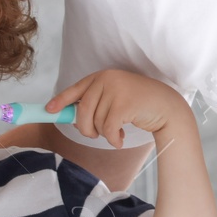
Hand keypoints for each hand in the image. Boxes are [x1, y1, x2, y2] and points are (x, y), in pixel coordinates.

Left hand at [47, 70, 189, 148]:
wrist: (167, 107)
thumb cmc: (140, 105)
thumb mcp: (114, 98)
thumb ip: (95, 103)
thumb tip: (68, 116)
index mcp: (102, 76)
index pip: (76, 89)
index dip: (61, 101)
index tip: (49, 110)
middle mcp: (107, 79)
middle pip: (81, 110)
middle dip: (85, 128)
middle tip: (95, 135)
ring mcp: (116, 90)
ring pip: (95, 122)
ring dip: (104, 135)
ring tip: (117, 133)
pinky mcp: (124, 103)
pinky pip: (107, 129)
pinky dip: (113, 139)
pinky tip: (121, 139)